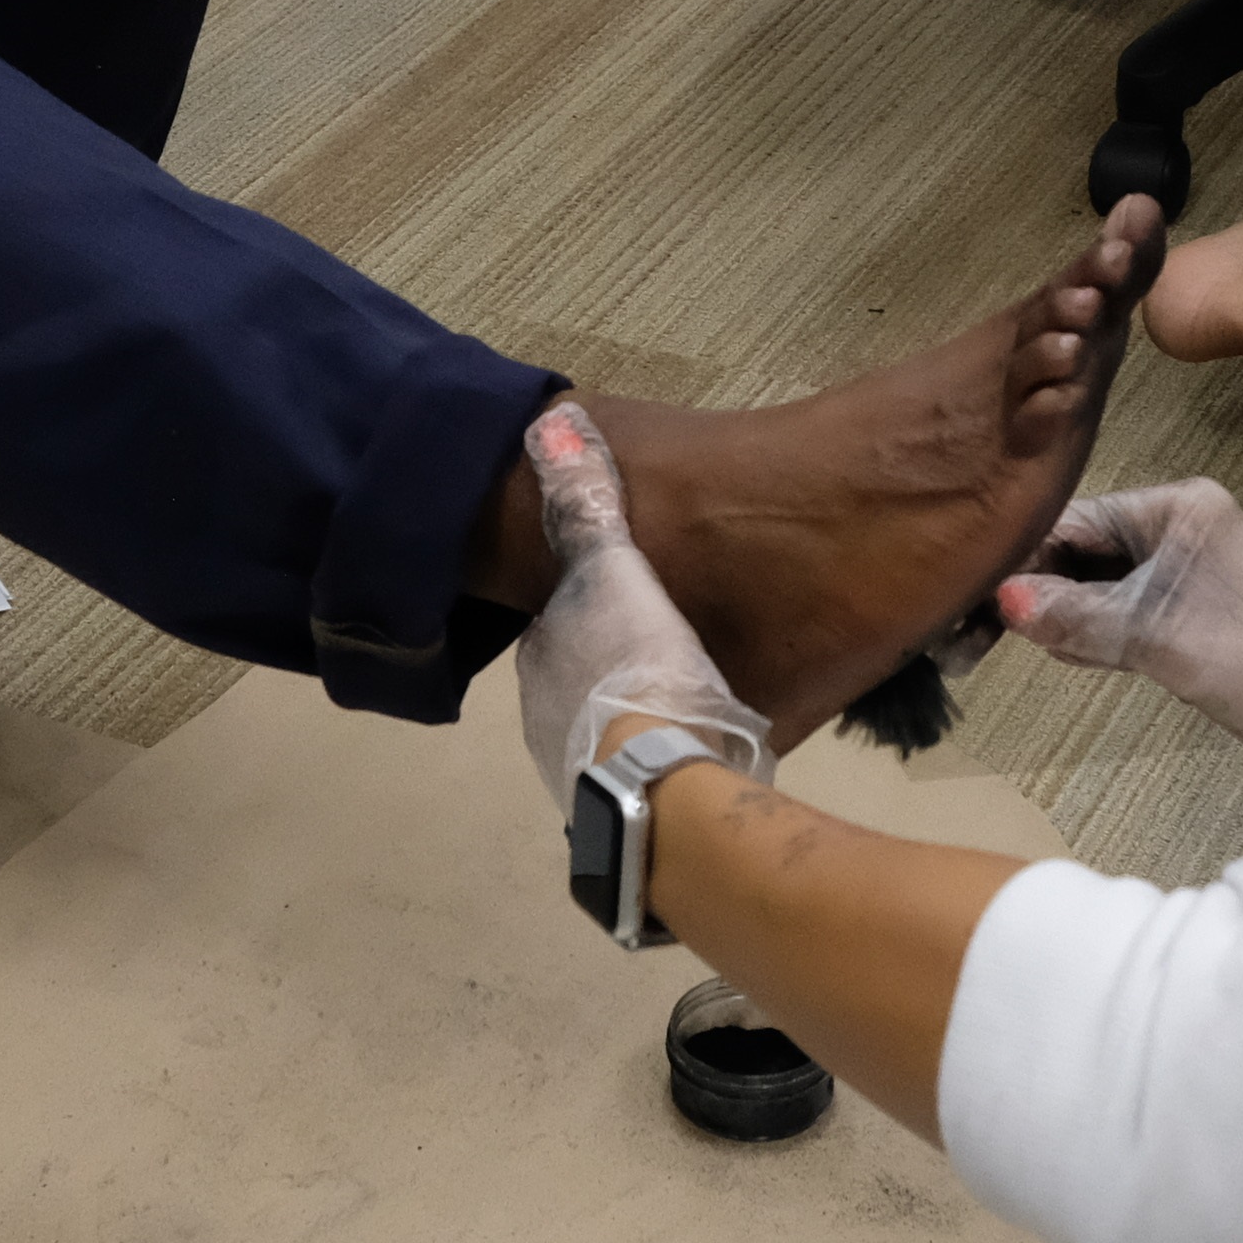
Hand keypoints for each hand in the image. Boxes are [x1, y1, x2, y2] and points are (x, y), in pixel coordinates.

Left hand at [510, 399, 770, 821]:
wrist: (663, 784)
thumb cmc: (641, 667)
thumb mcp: (616, 569)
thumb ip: (586, 505)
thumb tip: (550, 428)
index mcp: (542, 655)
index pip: (561, 617)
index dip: (601, 603)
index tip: (643, 598)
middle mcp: (543, 713)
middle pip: (583, 672)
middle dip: (617, 662)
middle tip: (673, 650)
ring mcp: (575, 768)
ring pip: (607, 726)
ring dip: (637, 715)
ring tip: (692, 703)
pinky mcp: (616, 814)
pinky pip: (639, 774)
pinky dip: (660, 760)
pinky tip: (700, 754)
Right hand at [997, 478, 1242, 757]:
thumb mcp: (1156, 637)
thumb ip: (1077, 617)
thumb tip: (1003, 603)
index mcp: (1178, 505)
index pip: (1077, 519)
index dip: (1026, 559)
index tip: (980, 598)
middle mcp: (1184, 523)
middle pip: (1087, 547)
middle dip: (1043, 589)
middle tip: (988, 633)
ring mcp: (1194, 565)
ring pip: (1107, 581)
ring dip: (1069, 613)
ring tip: (1027, 646)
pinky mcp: (1201, 606)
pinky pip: (1132, 606)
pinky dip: (1102, 628)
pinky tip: (1070, 651)